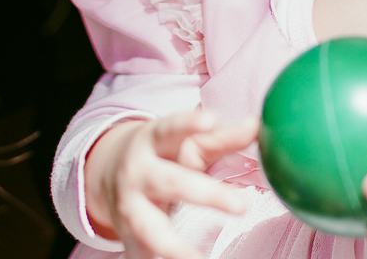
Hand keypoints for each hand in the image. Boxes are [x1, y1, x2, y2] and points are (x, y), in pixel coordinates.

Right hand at [84, 110, 258, 258]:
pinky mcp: (128, 236)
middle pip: (170, 182)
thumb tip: (257, 124)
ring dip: (173, 247)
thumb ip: (222, 138)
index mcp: (153, 141)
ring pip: (149, 228)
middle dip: (205, 195)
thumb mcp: (184, 141)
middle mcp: (138, 173)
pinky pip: (142, 255)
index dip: (189, 123)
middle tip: (242, 206)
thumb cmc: (163, 155)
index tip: (212, 120)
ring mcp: (130, 208)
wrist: (109, 174)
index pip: (170, 129)